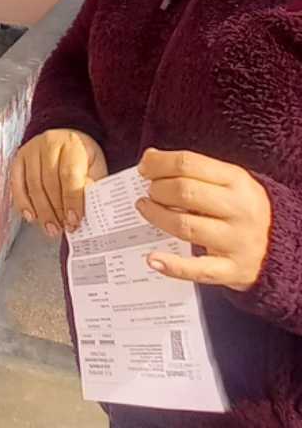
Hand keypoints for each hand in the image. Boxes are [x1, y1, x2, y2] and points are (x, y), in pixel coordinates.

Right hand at [11, 130, 107, 235]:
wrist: (67, 141)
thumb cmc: (83, 158)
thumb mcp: (95, 168)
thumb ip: (92, 186)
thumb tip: (87, 210)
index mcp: (72, 143)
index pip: (69, 174)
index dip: (71, 200)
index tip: (73, 221)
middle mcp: (49, 142)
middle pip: (49, 182)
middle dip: (56, 210)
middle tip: (63, 228)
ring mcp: (31, 149)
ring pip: (33, 186)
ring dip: (42, 211)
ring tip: (51, 228)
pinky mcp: (19, 158)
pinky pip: (17, 184)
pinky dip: (23, 203)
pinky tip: (32, 217)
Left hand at [136, 149, 271, 292]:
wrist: (283, 245)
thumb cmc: (246, 209)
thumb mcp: (231, 182)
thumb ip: (194, 169)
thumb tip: (150, 158)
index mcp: (237, 181)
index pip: (190, 164)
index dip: (159, 164)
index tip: (145, 168)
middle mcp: (239, 210)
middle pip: (185, 192)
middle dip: (157, 189)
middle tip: (150, 192)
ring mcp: (236, 241)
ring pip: (185, 226)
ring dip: (157, 216)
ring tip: (146, 209)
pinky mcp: (231, 269)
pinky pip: (197, 269)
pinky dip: (172, 265)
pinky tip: (152, 259)